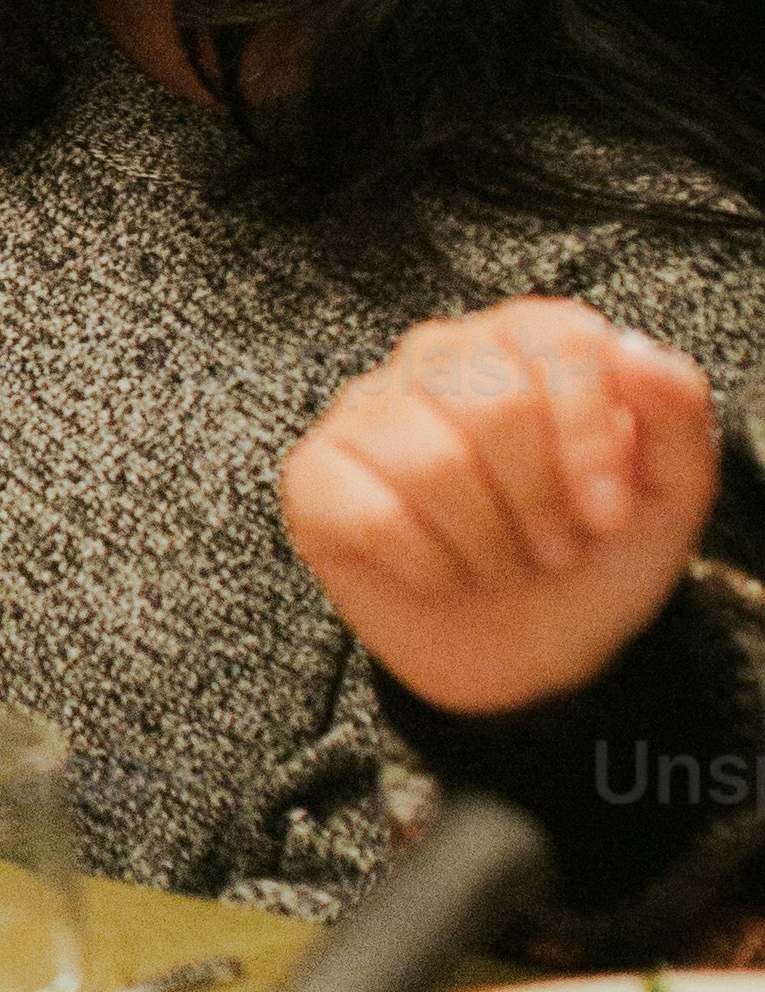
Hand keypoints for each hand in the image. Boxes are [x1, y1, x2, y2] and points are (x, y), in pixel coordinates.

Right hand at [280, 297, 722, 716]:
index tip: (608, 517)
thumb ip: (675, 410)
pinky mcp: (316, 474)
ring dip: (487, 544)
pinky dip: (429, 567)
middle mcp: (438, 354)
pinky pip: (374, 515)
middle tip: (552, 549)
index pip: (559, 341)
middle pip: (495, 402)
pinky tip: (442, 573)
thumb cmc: (592, 557)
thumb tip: (631, 352)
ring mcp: (367, 409)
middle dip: (540, 503)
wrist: (527, 653)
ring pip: (433, 463)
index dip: (590, 438)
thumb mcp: (669, 492)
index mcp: (525, 338)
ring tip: (500, 563)